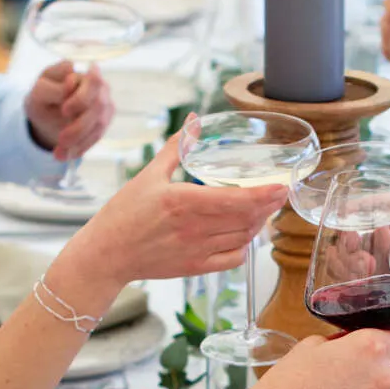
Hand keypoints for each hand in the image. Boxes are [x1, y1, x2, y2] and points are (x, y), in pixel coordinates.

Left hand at [25, 61, 113, 160]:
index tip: (65, 111)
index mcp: (80, 70)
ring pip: (98, 125)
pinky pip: (96, 137)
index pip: (94, 81)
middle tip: (61, 140)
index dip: (81, 98)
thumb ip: (54, 86)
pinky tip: (66, 154)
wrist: (46, 113)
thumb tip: (71, 80)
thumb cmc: (42, 98)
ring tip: (59, 153)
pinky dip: (80, 148)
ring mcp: (104, 103)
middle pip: (99, 106)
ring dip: (78, 141)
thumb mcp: (39, 92)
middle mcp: (99, 85)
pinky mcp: (104, 121)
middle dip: (79, 127)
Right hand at [88, 123, 286, 280]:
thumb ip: (177, 147)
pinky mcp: (196, 267)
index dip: (264, 194)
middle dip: (268, 206)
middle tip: (277, 192)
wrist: (108, 254)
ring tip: (262, 209)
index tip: (281, 185)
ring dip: (257, 224)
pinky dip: (245, 246)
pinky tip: (243, 233)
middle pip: (246, 219)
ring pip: (243, 238)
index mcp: (183, 201)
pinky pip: (233, 259)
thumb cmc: (124, 213)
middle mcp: (194, 228)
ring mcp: (197, 250)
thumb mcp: (148, 175)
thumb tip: (194, 121)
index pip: (237, 200)